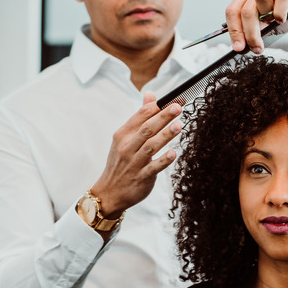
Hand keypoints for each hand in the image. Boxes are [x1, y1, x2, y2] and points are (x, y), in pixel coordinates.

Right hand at [90, 92, 181, 218]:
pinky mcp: (141, 178)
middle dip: (162, 117)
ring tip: (178, 126)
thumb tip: (150, 95)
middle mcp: (127, 147)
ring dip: (165, 135)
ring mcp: (134, 163)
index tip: (173, 99)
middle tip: (177, 108)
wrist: (109, 192)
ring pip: (151, 146)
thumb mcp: (124, 138)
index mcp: (123, 135)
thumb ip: (139, 117)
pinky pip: (153, 168)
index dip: (157, 106)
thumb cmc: (121, 162)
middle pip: (147, 129)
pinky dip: (163, 160)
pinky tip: (173, 154)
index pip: (140, 116)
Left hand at [224, 0, 287, 53]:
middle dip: (249, 33)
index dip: (234, 31)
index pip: (232, 11)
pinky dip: (280, 12)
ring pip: (259, 1)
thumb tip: (241, 48)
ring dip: (265, 19)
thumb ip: (253, 34)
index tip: (239, 48)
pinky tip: (282, 19)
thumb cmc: (286, 15)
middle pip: (245, 10)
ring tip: (274, 23)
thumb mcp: (265, 26)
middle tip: (256, 49)